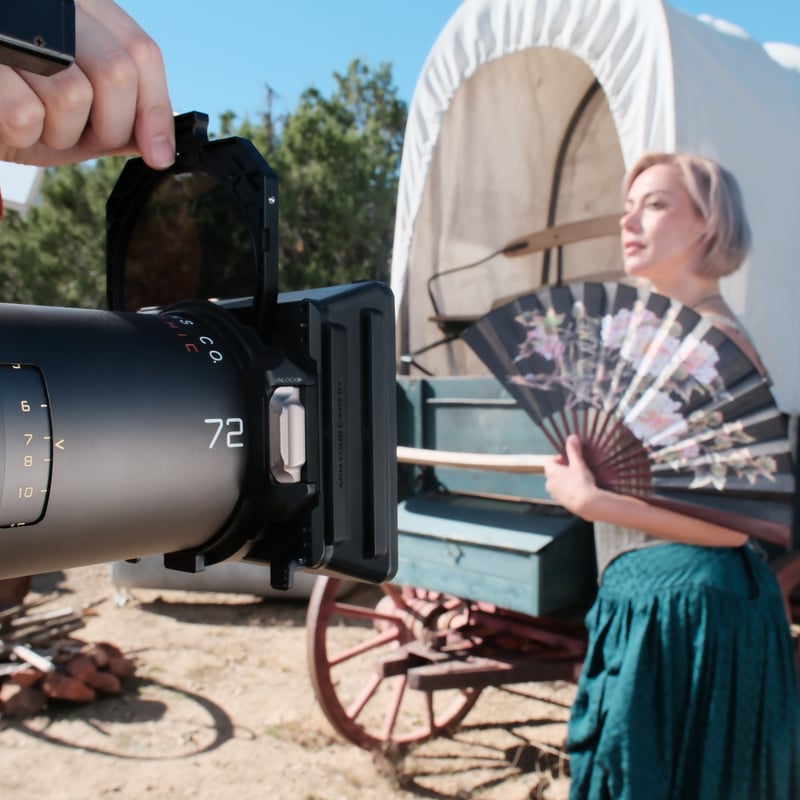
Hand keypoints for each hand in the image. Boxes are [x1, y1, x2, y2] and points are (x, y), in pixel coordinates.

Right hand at [0, 0, 173, 168]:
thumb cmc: (14, 103)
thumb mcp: (74, 110)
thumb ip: (119, 118)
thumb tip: (159, 145)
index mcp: (80, 6)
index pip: (140, 52)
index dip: (155, 110)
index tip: (159, 155)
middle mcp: (50, 5)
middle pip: (116, 72)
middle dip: (109, 125)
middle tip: (80, 135)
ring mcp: (11, 23)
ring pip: (72, 95)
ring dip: (59, 133)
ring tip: (35, 123)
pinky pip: (25, 114)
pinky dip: (21, 136)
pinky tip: (6, 124)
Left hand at [543, 434, 599, 518]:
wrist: (587, 504)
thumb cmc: (581, 482)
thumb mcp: (578, 464)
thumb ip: (574, 451)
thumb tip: (572, 436)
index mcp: (551, 473)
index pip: (548, 462)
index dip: (558, 459)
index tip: (569, 460)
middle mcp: (549, 484)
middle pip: (552, 473)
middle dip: (562, 470)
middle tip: (574, 469)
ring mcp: (554, 495)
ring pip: (557, 484)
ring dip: (564, 481)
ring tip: (578, 480)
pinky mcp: (561, 503)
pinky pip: (562, 493)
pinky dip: (568, 490)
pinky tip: (579, 490)